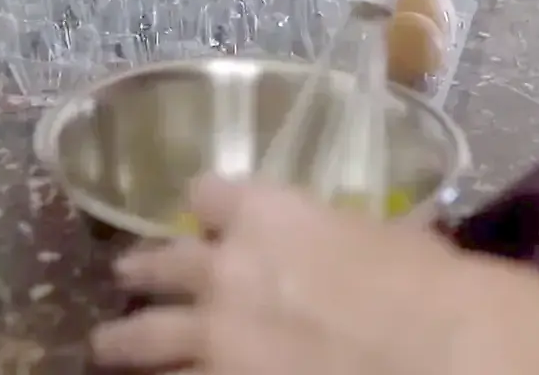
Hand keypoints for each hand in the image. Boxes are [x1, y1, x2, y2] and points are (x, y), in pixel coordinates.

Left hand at [90, 175, 469, 373]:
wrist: (434, 345)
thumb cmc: (423, 282)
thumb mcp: (385, 237)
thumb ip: (352, 237)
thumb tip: (383, 235)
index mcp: (267, 215)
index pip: (209, 192)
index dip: (209, 202)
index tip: (208, 210)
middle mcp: (225, 269)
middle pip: (160, 263)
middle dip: (141, 269)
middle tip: (125, 275)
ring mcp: (215, 337)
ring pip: (143, 339)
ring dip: (122, 341)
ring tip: (105, 345)